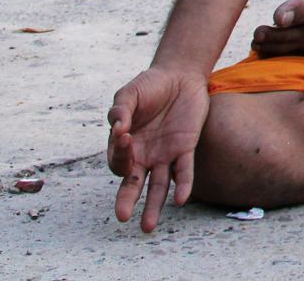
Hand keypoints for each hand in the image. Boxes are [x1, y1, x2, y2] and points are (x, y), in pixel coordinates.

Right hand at [107, 67, 210, 231]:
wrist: (181, 75)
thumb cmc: (150, 86)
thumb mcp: (129, 94)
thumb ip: (121, 110)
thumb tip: (117, 129)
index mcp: (126, 144)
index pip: (118, 161)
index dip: (119, 154)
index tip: (124, 136)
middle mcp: (144, 155)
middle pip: (133, 183)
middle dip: (127, 200)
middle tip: (122, 217)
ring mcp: (165, 154)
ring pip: (158, 186)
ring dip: (153, 206)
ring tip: (148, 227)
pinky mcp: (186, 148)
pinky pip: (184, 171)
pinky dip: (182, 185)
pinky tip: (181, 199)